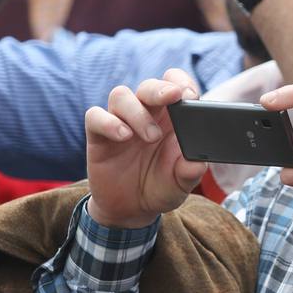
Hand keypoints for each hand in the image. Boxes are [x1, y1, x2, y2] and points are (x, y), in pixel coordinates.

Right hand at [84, 69, 207, 228]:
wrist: (132, 210)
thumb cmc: (161, 187)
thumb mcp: (181, 183)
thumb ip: (190, 171)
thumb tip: (197, 162)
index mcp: (171, 117)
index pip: (174, 84)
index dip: (181, 82)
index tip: (190, 95)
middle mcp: (146, 114)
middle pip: (149, 85)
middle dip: (161, 89)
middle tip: (173, 98)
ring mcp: (121, 122)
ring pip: (121, 95)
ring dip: (137, 112)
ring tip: (151, 137)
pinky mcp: (99, 135)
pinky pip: (95, 115)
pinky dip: (109, 122)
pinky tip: (123, 137)